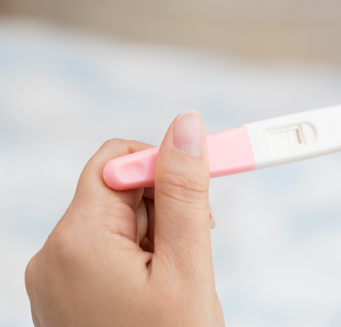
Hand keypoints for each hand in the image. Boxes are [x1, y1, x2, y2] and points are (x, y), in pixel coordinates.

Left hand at [25, 110, 222, 326]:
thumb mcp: (187, 268)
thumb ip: (185, 193)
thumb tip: (186, 125)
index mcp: (77, 241)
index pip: (119, 162)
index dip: (166, 166)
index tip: (206, 185)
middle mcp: (55, 254)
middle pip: (118, 190)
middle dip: (165, 207)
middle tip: (194, 247)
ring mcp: (58, 277)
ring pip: (117, 221)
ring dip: (157, 234)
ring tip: (176, 278)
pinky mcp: (69, 294)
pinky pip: (107, 251)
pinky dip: (141, 257)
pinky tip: (158, 289)